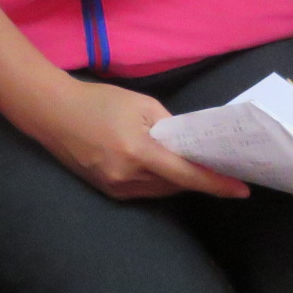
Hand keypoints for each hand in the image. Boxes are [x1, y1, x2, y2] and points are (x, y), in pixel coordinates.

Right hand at [22, 78, 249, 200]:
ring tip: (184, 162)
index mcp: (137, 151)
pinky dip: (156, 180)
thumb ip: (169, 126)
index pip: (186, 174)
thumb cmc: (96, 100)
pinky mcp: (107, 191)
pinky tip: (156, 165)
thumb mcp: (139, 103)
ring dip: (175, 179)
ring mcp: (115, 188)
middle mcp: (127, 176)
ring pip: (160, 191)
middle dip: (195, 176)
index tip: (242, 190)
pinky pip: (143, 191)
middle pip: (175, 185)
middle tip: (212, 164)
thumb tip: (189, 146)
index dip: (216, 183)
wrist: (50, 112)